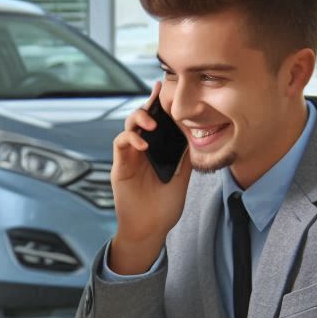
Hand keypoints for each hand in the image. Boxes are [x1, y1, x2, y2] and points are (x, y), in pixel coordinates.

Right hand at [109, 82, 192, 273]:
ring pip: (128, 126)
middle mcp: (142, 150)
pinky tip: (143, 143)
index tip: (164, 88)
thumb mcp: (182, 176)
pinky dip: (130, 138)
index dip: (159, 104)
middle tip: (158, 99)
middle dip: (148, 105)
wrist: (151, 229)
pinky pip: (120, 144)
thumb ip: (185, 155)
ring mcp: (130, 157)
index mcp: (157, 150)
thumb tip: (196, 132)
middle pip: (141, 119)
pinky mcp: (120, 167)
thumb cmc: (165, 206)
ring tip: (152, 124)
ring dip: (138, 119)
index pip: (157, 121)